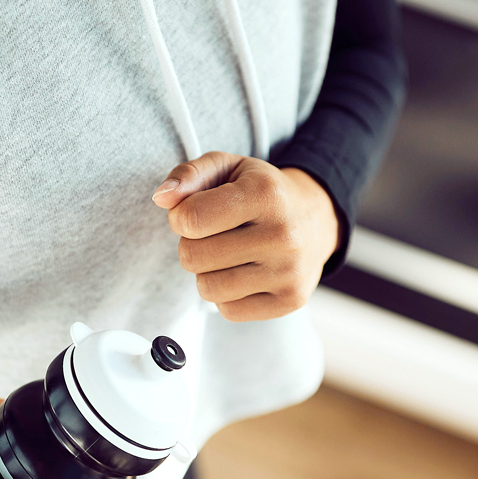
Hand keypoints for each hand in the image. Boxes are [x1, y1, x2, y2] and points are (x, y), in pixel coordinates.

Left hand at [151, 151, 342, 321]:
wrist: (316, 219)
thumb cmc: (262, 192)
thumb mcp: (228, 168)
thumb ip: (188, 174)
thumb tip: (161, 197)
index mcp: (265, 193)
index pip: (190, 219)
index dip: (179, 217)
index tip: (193, 212)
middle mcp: (283, 234)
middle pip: (193, 257)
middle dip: (192, 245)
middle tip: (213, 234)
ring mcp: (289, 272)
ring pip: (208, 288)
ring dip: (207, 272)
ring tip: (228, 254)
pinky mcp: (290, 300)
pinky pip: (228, 310)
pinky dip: (226, 294)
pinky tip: (244, 272)